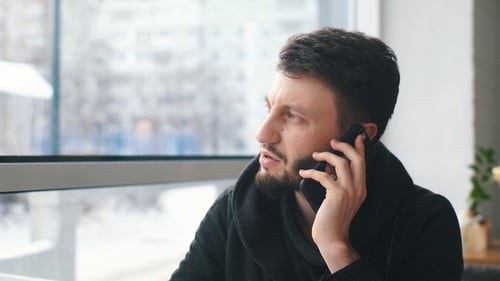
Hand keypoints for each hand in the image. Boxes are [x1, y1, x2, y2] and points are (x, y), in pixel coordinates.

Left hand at [298, 134, 366, 272]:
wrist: (332, 238)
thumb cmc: (332, 219)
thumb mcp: (340, 199)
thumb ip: (339, 184)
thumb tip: (329, 166)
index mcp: (361, 189)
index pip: (363, 163)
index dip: (360, 148)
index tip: (357, 136)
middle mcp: (358, 188)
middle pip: (356, 159)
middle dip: (345, 146)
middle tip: (333, 142)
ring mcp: (349, 191)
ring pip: (340, 163)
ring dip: (326, 155)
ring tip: (316, 154)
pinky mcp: (336, 195)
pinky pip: (324, 175)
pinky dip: (312, 171)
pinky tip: (303, 172)